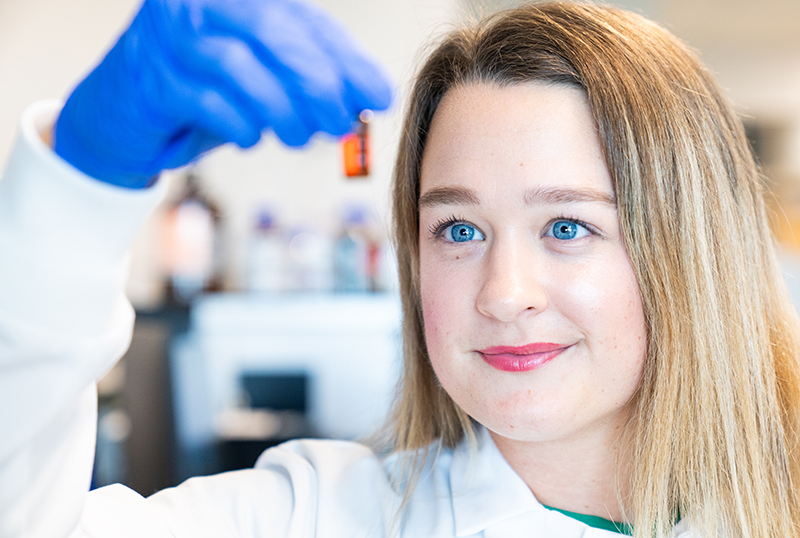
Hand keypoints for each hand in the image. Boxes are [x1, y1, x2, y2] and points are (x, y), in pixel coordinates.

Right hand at [54, 0, 392, 187]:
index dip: (345, 58)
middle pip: (274, 31)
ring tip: (301, 138)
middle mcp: (197, 3)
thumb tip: (362, 100)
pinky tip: (252, 139)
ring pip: (241, 66)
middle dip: (318, 83)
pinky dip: (242, 125)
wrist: (121, 118)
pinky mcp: (152, 81)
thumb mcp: (258, 78)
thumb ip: (302, 78)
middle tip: (342, 123)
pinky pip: (210, 102)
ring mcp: (169, 38)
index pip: (302, 18)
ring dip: (283, 110)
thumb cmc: (201, 92)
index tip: (378, 95)